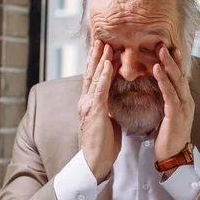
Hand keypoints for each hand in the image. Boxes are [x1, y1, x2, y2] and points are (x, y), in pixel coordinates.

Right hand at [79, 40, 120, 183]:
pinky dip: (104, 75)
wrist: (95, 162)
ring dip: (99, 59)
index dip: (96, 62)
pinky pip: (100, 90)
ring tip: (105, 44)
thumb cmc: (103, 144)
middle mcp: (85, 101)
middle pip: (90, 73)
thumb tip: (114, 100)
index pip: (92, 78)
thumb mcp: (107, 121)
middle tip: (100, 38)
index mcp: (89, 103)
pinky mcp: (94, 112)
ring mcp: (88, 106)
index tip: (102, 48)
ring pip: (94, 77)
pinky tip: (108, 64)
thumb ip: (108, 108)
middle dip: (95, 55)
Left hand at [153, 45, 194, 175]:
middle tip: (163, 43)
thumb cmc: (168, 137)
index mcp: (185, 101)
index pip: (181, 77)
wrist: (173, 157)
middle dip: (172, 58)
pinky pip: (170, 94)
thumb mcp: (167, 115)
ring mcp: (184, 108)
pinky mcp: (176, 115)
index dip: (175, 62)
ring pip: (176, 82)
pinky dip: (163, 81)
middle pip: (180, 75)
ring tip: (160, 51)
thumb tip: (159, 88)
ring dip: (168, 65)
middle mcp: (187, 102)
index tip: (169, 47)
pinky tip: (156, 70)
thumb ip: (166, 100)